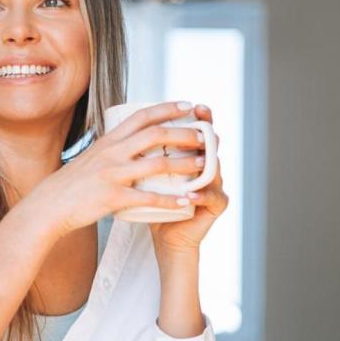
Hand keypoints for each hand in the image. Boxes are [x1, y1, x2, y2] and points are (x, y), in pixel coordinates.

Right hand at [27, 101, 207, 241]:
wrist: (49, 206)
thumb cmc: (71, 184)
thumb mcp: (90, 158)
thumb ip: (110, 149)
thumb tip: (128, 141)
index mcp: (108, 141)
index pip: (142, 117)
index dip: (167, 108)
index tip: (188, 105)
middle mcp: (112, 153)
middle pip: (156, 136)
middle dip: (185, 133)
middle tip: (205, 137)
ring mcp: (113, 174)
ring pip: (158, 164)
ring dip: (185, 164)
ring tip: (204, 166)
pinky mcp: (113, 197)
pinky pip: (148, 198)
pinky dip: (170, 200)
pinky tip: (187, 202)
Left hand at [149, 104, 228, 256]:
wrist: (164, 236)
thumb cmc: (152, 202)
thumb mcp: (144, 174)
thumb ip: (143, 153)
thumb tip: (123, 126)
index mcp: (191, 155)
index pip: (196, 132)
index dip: (196, 118)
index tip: (188, 104)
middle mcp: (206, 166)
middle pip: (212, 144)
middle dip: (206, 131)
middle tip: (200, 120)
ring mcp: (214, 185)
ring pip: (215, 169)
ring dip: (206, 162)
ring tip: (198, 157)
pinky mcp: (216, 206)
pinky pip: (213, 198)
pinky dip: (201, 195)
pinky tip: (191, 195)